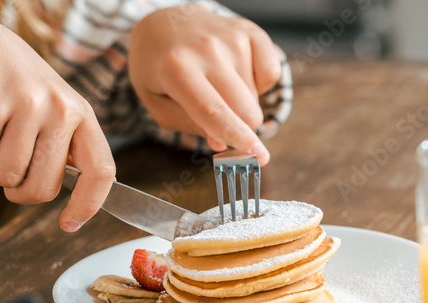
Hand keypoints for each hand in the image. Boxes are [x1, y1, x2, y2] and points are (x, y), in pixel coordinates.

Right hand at [0, 8, 115, 230]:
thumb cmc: (3, 83)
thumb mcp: (47, 106)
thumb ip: (62, 145)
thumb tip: (78, 199)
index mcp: (79, 112)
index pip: (100, 170)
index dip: (87, 205)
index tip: (68, 224)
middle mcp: (59, 108)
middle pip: (43, 189)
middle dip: (18, 190)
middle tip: (5, 164)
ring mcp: (26, 107)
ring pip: (6, 178)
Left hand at [129, 5, 282, 164]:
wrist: (165, 22)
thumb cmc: (158, 69)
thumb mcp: (157, 103)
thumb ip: (189, 125)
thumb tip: (223, 143)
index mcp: (176, 69)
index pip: (213, 111)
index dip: (236, 136)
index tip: (258, 156)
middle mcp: (207, 49)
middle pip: (244, 110)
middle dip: (238, 127)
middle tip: (217, 119)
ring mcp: (232, 37)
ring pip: (256, 97)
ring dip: (240, 102)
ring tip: (215, 84)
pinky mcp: (250, 31)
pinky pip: (271, 74)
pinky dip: (257, 83)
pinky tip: (234, 73)